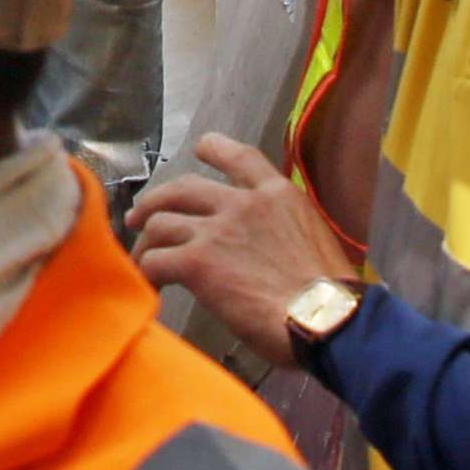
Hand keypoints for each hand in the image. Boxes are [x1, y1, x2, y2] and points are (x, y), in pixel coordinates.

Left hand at [128, 135, 354, 368]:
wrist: (328, 321)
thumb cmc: (330, 298)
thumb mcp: (313, 242)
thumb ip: (281, 231)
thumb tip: (265, 249)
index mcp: (279, 196)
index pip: (240, 156)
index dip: (215, 148)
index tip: (200, 148)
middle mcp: (244, 204)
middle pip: (182, 188)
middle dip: (155, 201)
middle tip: (140, 219)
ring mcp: (216, 231)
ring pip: (160, 224)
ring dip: (145, 243)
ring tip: (142, 261)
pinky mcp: (196, 262)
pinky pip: (155, 261)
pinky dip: (146, 274)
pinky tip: (151, 288)